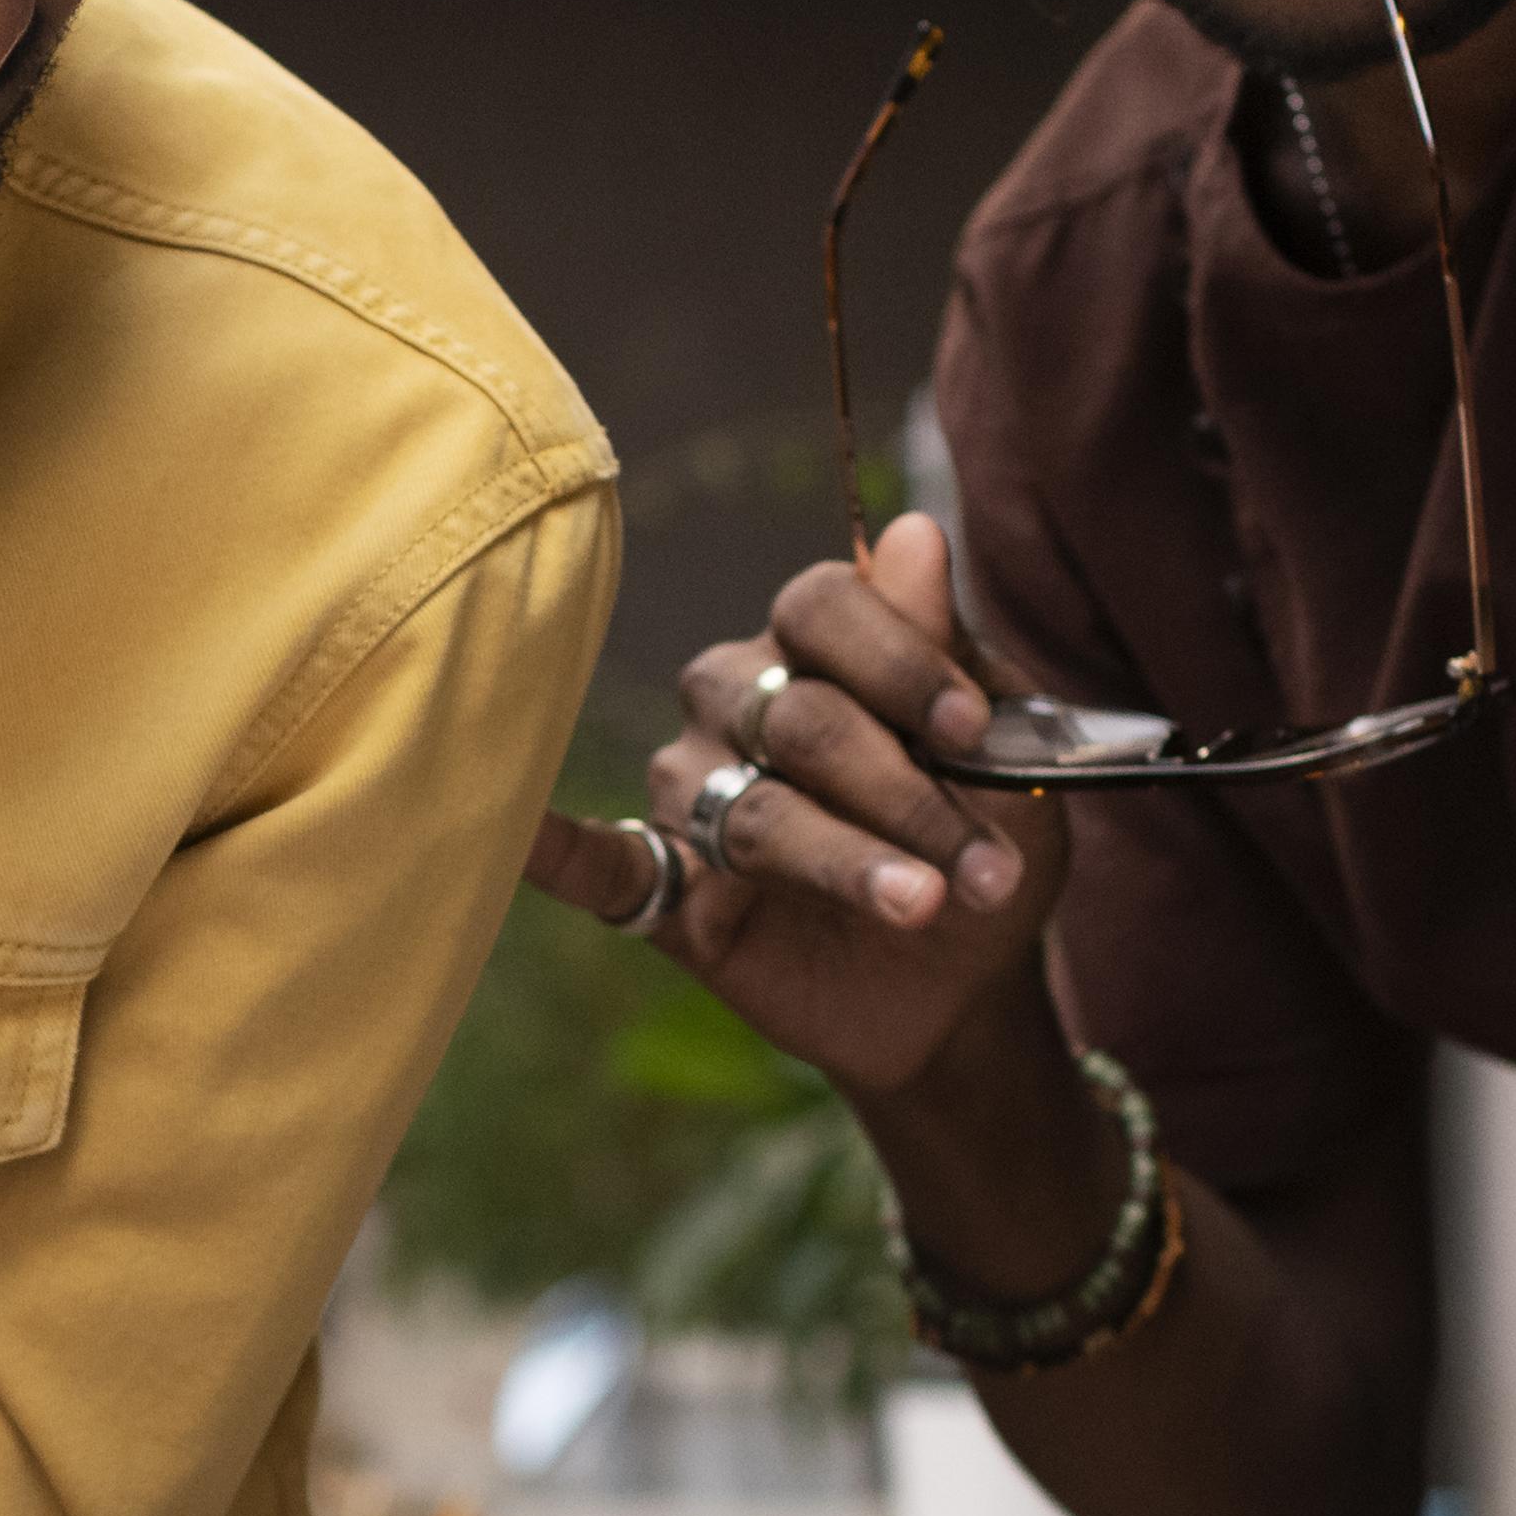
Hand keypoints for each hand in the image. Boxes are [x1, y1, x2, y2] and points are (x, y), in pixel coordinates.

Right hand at [522, 519, 1066, 1110]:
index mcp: (815, 642)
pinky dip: (552, 846)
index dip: (901, 663)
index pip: (823, 605)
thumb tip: (916, 530)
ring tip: (922, 906)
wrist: (964, 985)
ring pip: (752, 807)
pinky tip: (512, 839)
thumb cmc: (982, 842)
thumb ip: (952, 657)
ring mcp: (689, 789)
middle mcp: (736, 697)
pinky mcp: (667, 889)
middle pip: (798, 714)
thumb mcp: (1002, 756)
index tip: (976, 734)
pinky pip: (594, 859)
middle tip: (987, 872)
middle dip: (905, 794)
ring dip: (846, 858)